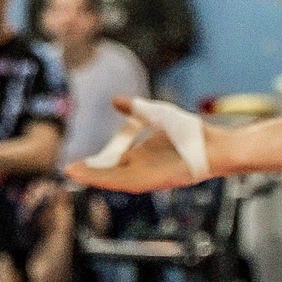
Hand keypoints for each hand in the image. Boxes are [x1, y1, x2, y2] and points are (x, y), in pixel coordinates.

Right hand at [66, 96, 211, 194]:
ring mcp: (147, 176)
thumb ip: (135, 109)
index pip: (113, 161)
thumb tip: (114, 100)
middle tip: (67, 169)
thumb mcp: (156, 114)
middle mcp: (142, 168)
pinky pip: (127, 181)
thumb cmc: (191, 132)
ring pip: (114, 179)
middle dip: (90, 172)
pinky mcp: (153, 181)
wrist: (214, 145)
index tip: (76, 160)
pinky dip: (110, 179)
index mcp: (142, 156)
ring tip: (74, 173)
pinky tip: (97, 176)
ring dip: (95, 177)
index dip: (95, 162)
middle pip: (110, 172)